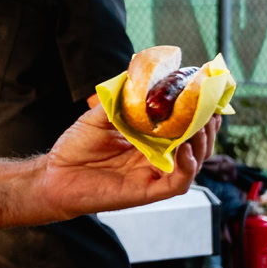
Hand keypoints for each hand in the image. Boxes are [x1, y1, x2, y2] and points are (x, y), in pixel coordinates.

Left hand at [37, 98, 214, 220]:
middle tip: (211, 110)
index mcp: (149, 140)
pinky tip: (185, 149)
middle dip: (208, 127)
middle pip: (197, 145)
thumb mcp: (98, 116)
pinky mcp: (149, 192)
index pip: (184, 127)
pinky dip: (187, 166)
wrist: (55, 175)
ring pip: (193, 163)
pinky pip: (178, 183)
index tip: (208, 95)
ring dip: (202, 143)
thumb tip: (135, 75)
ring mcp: (154, 175)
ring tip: (201, 125)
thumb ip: (119, 100)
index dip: (199, 114)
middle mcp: (156, 158)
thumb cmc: (76, 147)